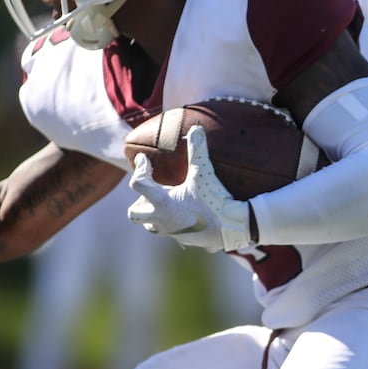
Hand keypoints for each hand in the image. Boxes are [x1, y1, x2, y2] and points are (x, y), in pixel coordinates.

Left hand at [127, 126, 252, 252]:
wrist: (233, 228)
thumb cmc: (215, 201)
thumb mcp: (205, 174)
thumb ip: (198, 150)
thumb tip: (196, 128)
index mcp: (161, 203)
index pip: (137, 183)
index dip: (140, 168)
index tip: (144, 159)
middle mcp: (161, 219)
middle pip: (134, 213)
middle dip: (140, 199)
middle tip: (153, 187)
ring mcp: (171, 232)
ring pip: (150, 225)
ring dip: (152, 213)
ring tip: (165, 201)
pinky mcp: (183, 239)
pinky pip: (169, 231)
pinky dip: (170, 221)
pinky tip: (184, 212)